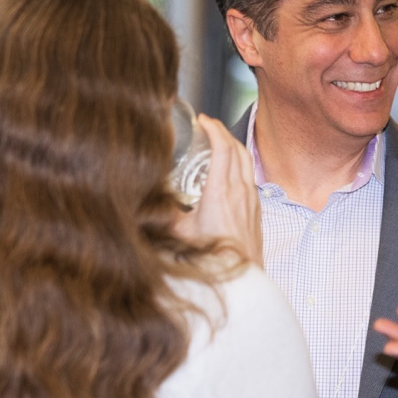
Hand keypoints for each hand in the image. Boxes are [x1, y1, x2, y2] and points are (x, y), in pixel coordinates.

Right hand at [175, 115, 262, 267]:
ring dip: (234, 146)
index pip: (223, 148)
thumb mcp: (179, 234)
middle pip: (237, 149)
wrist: (242, 277)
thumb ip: (161, 216)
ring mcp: (252, 199)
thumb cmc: (212, 258)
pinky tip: (230, 171)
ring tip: (219, 143)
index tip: (203, 120)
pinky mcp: (256, 209)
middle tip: (209, 126)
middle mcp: (240, 191)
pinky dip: (240, 163)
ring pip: (247, 161)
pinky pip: (250, 176)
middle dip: (223, 132)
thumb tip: (140, 204)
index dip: (214, 129)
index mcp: (221, 191)